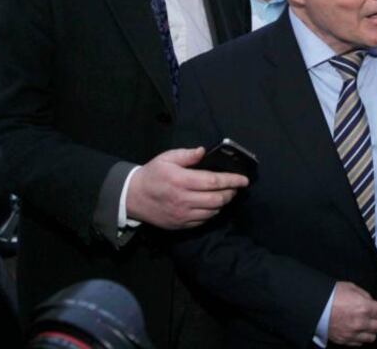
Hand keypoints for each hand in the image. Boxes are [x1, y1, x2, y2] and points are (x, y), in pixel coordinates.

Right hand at [126, 147, 248, 229]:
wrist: (133, 197)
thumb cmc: (152, 174)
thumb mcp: (166, 158)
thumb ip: (186, 155)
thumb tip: (203, 151)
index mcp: (182, 180)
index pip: (214, 182)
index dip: (232, 180)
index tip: (244, 180)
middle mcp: (184, 199)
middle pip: (217, 199)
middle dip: (230, 193)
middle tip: (235, 187)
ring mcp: (183, 214)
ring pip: (212, 212)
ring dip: (222, 203)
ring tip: (224, 195)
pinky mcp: (181, 224)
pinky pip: (203, 221)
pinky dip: (212, 213)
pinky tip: (212, 205)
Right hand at [328, 282, 376, 345]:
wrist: (313, 305)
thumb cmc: (330, 294)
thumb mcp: (351, 287)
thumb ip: (364, 295)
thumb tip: (371, 301)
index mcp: (364, 308)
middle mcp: (361, 323)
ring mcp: (353, 334)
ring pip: (372, 337)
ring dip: (373, 329)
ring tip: (368, 322)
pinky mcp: (344, 340)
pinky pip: (359, 343)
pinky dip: (361, 336)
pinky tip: (358, 329)